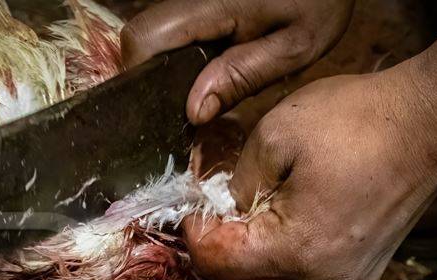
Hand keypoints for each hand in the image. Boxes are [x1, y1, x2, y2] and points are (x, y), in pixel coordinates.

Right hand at [121, 0, 354, 123]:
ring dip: (175, 60)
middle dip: (161, 73)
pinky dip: (188, 47)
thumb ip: (242, 77)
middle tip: (200, 96)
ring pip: (158, 30)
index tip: (171, 105)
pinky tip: (219, 57)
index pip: (142, 39)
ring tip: (215, 76)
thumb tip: (193, 111)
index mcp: (211, 5)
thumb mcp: (294, 46)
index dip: (144, 76)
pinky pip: (177, 24)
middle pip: (143, 35)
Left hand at [184, 64, 436, 279]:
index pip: (218, 263)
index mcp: (292, 249)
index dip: (196, 232)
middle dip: (218, 259)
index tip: (198, 204)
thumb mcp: (277, 133)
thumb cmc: (357, 121)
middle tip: (220, 220)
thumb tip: (222, 205)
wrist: (429, 121)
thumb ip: (239, 179)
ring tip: (252, 257)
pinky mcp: (369, 278)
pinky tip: (296, 279)